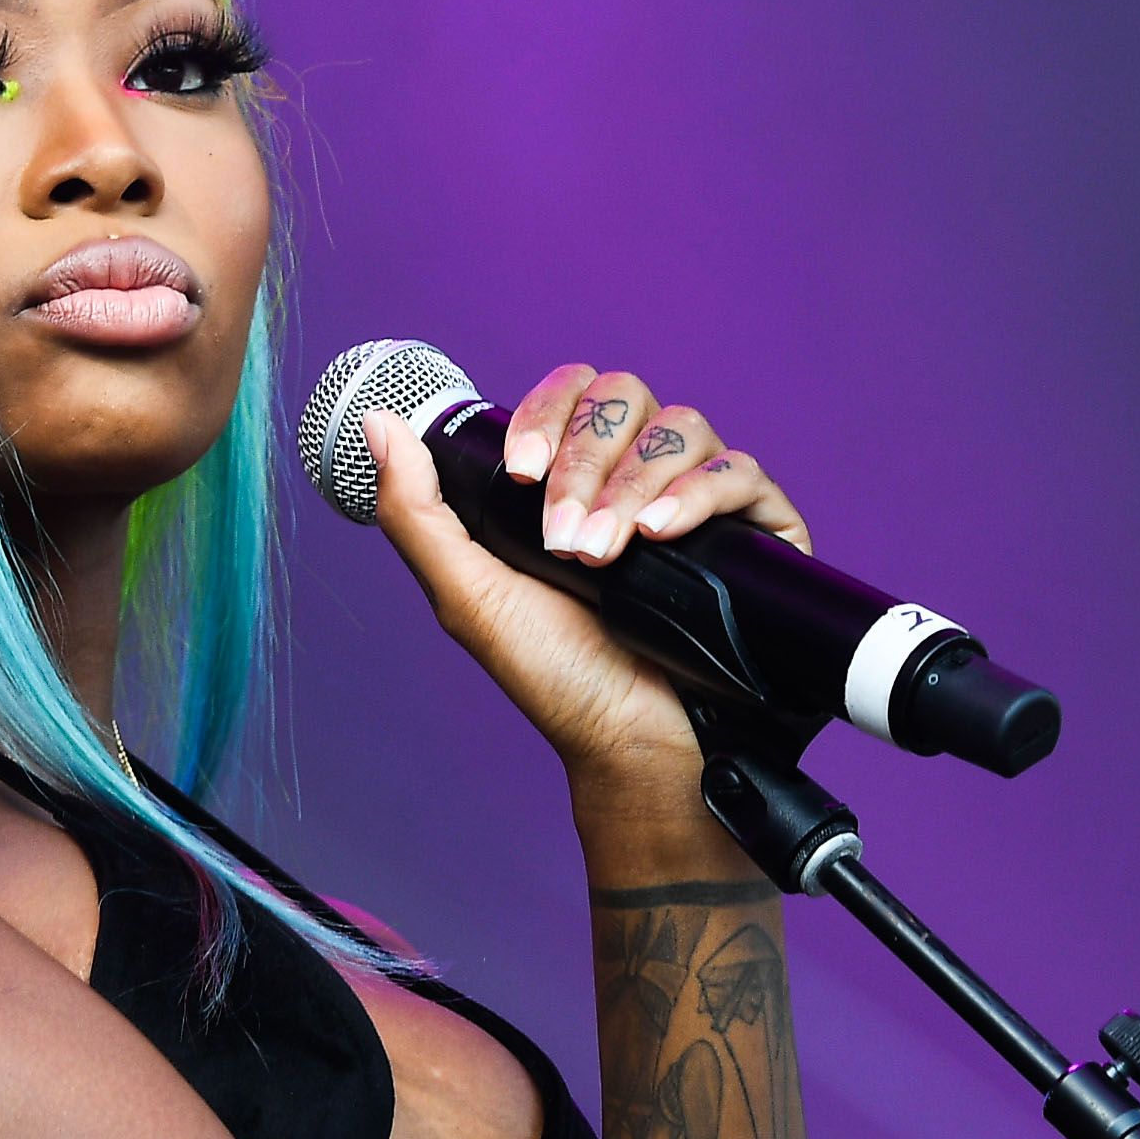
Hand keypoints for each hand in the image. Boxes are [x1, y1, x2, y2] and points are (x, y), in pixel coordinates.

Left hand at [360, 364, 814, 785]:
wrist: (634, 747)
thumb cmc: (557, 679)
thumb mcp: (467, 595)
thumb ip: (416, 511)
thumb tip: (380, 423)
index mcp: (576, 479)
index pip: (570, 392)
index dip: (544, 416)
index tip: (520, 475)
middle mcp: (640, 478)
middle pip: (626, 397)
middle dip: (585, 461)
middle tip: (565, 540)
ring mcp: (703, 502)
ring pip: (682, 427)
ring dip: (633, 486)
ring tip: (610, 556)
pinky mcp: (759, 532)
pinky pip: (742, 471)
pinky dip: (698, 494)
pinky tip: (663, 537)